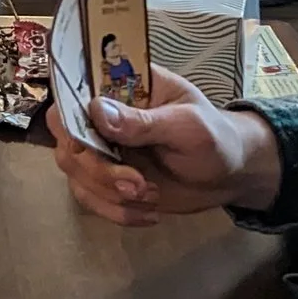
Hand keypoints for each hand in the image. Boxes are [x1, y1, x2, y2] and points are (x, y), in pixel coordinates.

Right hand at [44, 64, 283, 223]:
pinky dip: (114, 211)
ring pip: (74, 169)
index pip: (73, 87)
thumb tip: (96, 110)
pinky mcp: (107, 179)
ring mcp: (102, 147)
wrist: (231, 175)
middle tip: (136, 185)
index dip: (68, 112)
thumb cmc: (214, 137)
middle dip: (96, 167)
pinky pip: (88, 196)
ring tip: (150, 197)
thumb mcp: (187, 126)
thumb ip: (143, 121)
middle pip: (67, 134)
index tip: (86, 141)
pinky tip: (148, 213)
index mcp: (120, 85)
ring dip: (107, 192)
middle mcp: (102, 114)